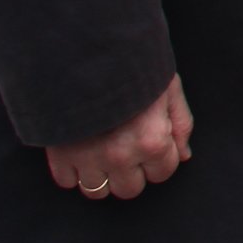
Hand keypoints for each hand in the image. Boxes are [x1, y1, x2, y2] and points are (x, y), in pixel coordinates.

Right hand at [44, 75, 191, 201]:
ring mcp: (88, 160)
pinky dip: (73, 170)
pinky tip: (80, 148)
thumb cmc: (134, 65)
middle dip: (132, 171)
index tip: (152, 140)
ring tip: (102, 149)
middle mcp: (121, 157)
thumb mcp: (169, 87)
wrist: (86, 50)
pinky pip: (67, 182)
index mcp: (152, 141)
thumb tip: (182, 155)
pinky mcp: (59, 156)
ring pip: (98, 192)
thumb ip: (181, 123)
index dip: (160, 156)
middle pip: (130, 190)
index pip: (163, 173)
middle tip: (126, 147)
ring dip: (102, 175)